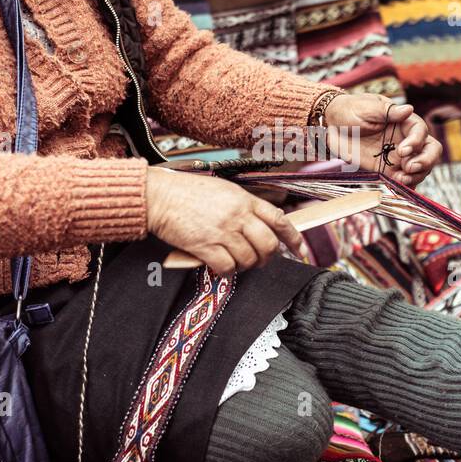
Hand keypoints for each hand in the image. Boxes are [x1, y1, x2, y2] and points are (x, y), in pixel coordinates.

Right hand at [145, 168, 303, 274]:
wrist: (160, 196)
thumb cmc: (188, 192)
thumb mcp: (224, 189)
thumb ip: (244, 205)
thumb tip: (262, 223)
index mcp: (245, 199)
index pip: (279, 220)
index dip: (294, 239)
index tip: (300, 252)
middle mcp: (238, 215)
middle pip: (268, 244)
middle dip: (267, 257)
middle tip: (259, 260)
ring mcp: (223, 231)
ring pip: (249, 259)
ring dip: (245, 265)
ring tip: (235, 261)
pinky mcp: (206, 246)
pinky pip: (227, 267)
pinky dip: (227, 271)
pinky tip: (220, 267)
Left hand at [322, 93, 441, 184]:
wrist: (331, 126)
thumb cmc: (350, 110)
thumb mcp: (367, 106)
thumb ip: (388, 111)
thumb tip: (409, 109)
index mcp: (403, 122)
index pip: (421, 132)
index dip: (416, 142)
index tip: (402, 150)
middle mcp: (405, 139)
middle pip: (430, 150)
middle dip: (426, 161)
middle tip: (409, 168)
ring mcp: (398, 156)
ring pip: (420, 168)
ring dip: (416, 176)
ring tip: (401, 179)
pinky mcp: (388, 170)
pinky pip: (404, 180)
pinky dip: (406, 186)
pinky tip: (399, 186)